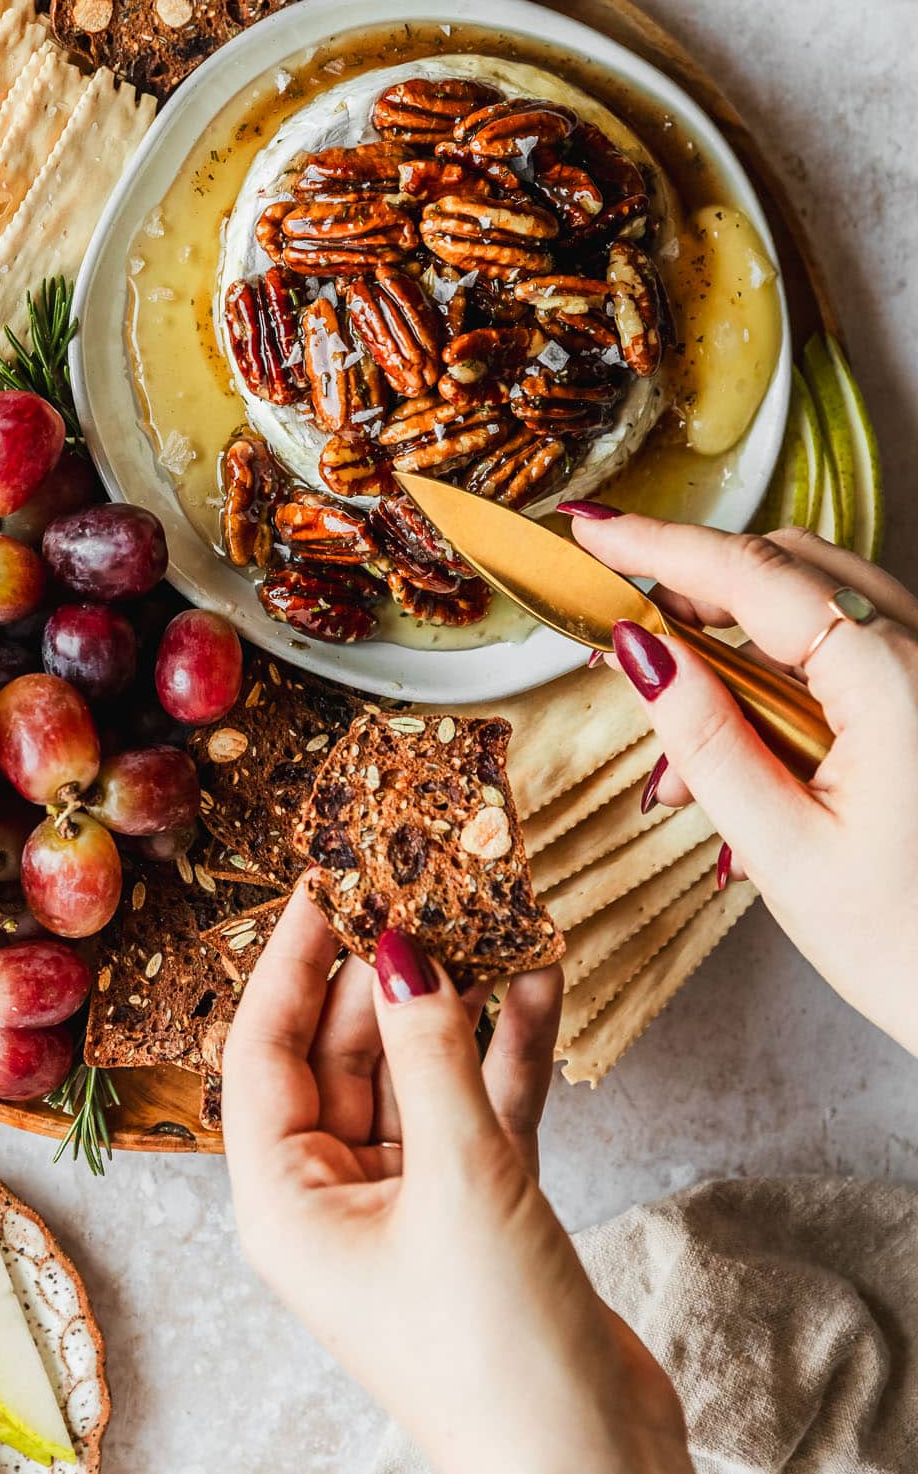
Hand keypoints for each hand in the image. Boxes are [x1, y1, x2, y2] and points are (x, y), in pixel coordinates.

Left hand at [222, 891, 748, 1473]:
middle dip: (384, 969)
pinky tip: (539, 981)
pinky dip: (507, 1050)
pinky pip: (478, 1107)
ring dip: (456, 1000)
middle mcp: (331, 1199)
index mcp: (282, 1203)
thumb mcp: (458, 1179)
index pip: (264, 1052)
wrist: (592, 1470)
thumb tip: (399, 947)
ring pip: (418, 1072)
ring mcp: (406, 1205)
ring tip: (489, 908)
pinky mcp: (477, 1212)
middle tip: (421, 876)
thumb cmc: (496, 1354)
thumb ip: (429, 1053)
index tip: (324, 879)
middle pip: (341, 1052)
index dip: (291, 959)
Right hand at [565, 511, 917, 1055]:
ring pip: (808, 607)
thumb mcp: (784, 849)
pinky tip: (731, 753)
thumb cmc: (909, 943)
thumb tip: (637, 649)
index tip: (588, 530)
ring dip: (727, 645)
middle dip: (689, 594)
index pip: (752, 573)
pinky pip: (837, 651)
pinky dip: (771, 676)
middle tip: (615, 638)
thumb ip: (706, 739)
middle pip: (783, 569)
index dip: (658, 543)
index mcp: (890, 681)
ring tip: (677, 748)